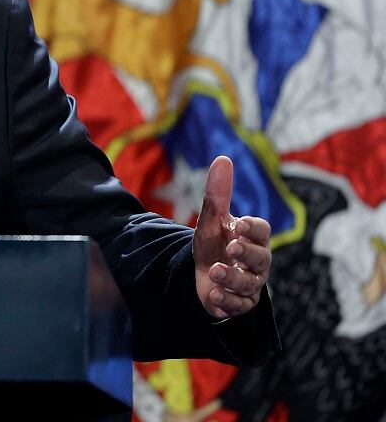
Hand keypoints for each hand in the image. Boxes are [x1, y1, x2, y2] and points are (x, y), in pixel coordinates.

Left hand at [193, 155, 271, 318]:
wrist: (201, 273)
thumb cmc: (214, 243)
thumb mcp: (211, 220)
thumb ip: (217, 194)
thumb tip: (223, 158)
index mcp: (253, 238)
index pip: (262, 231)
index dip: (253, 228)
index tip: (238, 223)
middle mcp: (258, 262)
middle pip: (261, 258)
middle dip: (246, 253)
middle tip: (230, 248)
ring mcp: (251, 284)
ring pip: (249, 284)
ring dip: (232, 278)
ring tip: (213, 270)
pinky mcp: (240, 303)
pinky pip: (240, 305)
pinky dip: (227, 301)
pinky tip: (214, 295)